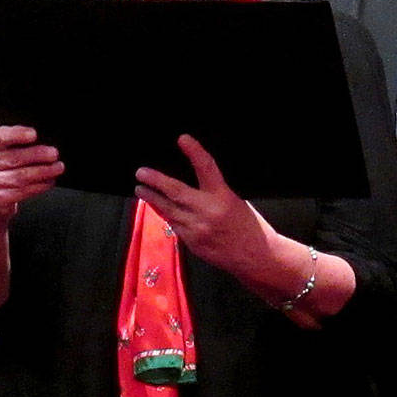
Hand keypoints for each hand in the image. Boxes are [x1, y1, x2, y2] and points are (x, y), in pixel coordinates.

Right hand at [0, 125, 61, 222]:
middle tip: (54, 154)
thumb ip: (13, 143)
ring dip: (44, 171)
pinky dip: (39, 186)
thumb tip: (41, 140)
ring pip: (20, 176)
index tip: (34, 134)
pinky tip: (48, 181)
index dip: (16, 134)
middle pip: (13, 158)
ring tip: (57, 167)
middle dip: (38, 155)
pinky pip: (21, 191)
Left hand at [134, 134, 267, 278]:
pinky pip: (173, 224)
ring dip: (152, 198)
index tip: (183, 139)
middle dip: (155, 181)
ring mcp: (197, 229)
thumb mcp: (238, 203)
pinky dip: (164, 214)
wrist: (256, 258)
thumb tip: (197, 182)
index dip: (194, 152)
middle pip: (175, 192)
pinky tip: (157, 208)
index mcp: (224, 198)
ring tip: (140, 189)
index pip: (207, 168)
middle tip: (141, 172)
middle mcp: (207, 212)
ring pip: (168, 210)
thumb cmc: (251, 228)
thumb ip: (217, 194)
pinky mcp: (191, 243)